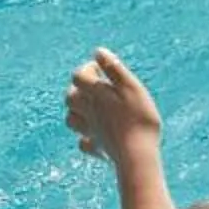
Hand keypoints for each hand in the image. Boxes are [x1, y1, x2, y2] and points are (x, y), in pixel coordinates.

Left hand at [65, 47, 162, 167]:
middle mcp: (88, 111)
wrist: (137, 156)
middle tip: (95, 89)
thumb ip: (114, 68)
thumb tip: (98, 52)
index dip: (88, 69)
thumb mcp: (131, 87)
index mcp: (95, 93)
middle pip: (70, 97)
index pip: (79, 75)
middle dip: (79, 90)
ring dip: (77, 112)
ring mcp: (91, 131)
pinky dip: (87, 138)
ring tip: (91, 110)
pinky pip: (85, 144)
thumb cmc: (138, 119)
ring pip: (72, 119)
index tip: (101, 69)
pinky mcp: (98, 149)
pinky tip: (97, 138)